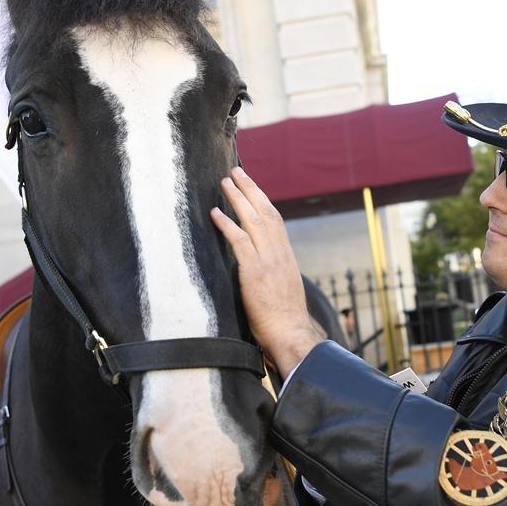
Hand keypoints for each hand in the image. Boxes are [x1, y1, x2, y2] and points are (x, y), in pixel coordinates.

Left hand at [211, 167, 321, 376]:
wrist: (290, 333)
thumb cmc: (285, 319)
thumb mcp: (283, 290)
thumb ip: (273, 275)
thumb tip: (263, 271)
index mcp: (286, 256)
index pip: (275, 221)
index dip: (262, 201)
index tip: (252, 188)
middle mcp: (279, 253)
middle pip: (265, 212)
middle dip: (250, 190)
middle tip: (237, 172)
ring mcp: (267, 261)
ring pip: (253, 220)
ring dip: (237, 199)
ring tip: (224, 182)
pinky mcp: (254, 271)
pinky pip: (239, 241)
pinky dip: (227, 225)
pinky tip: (215, 213)